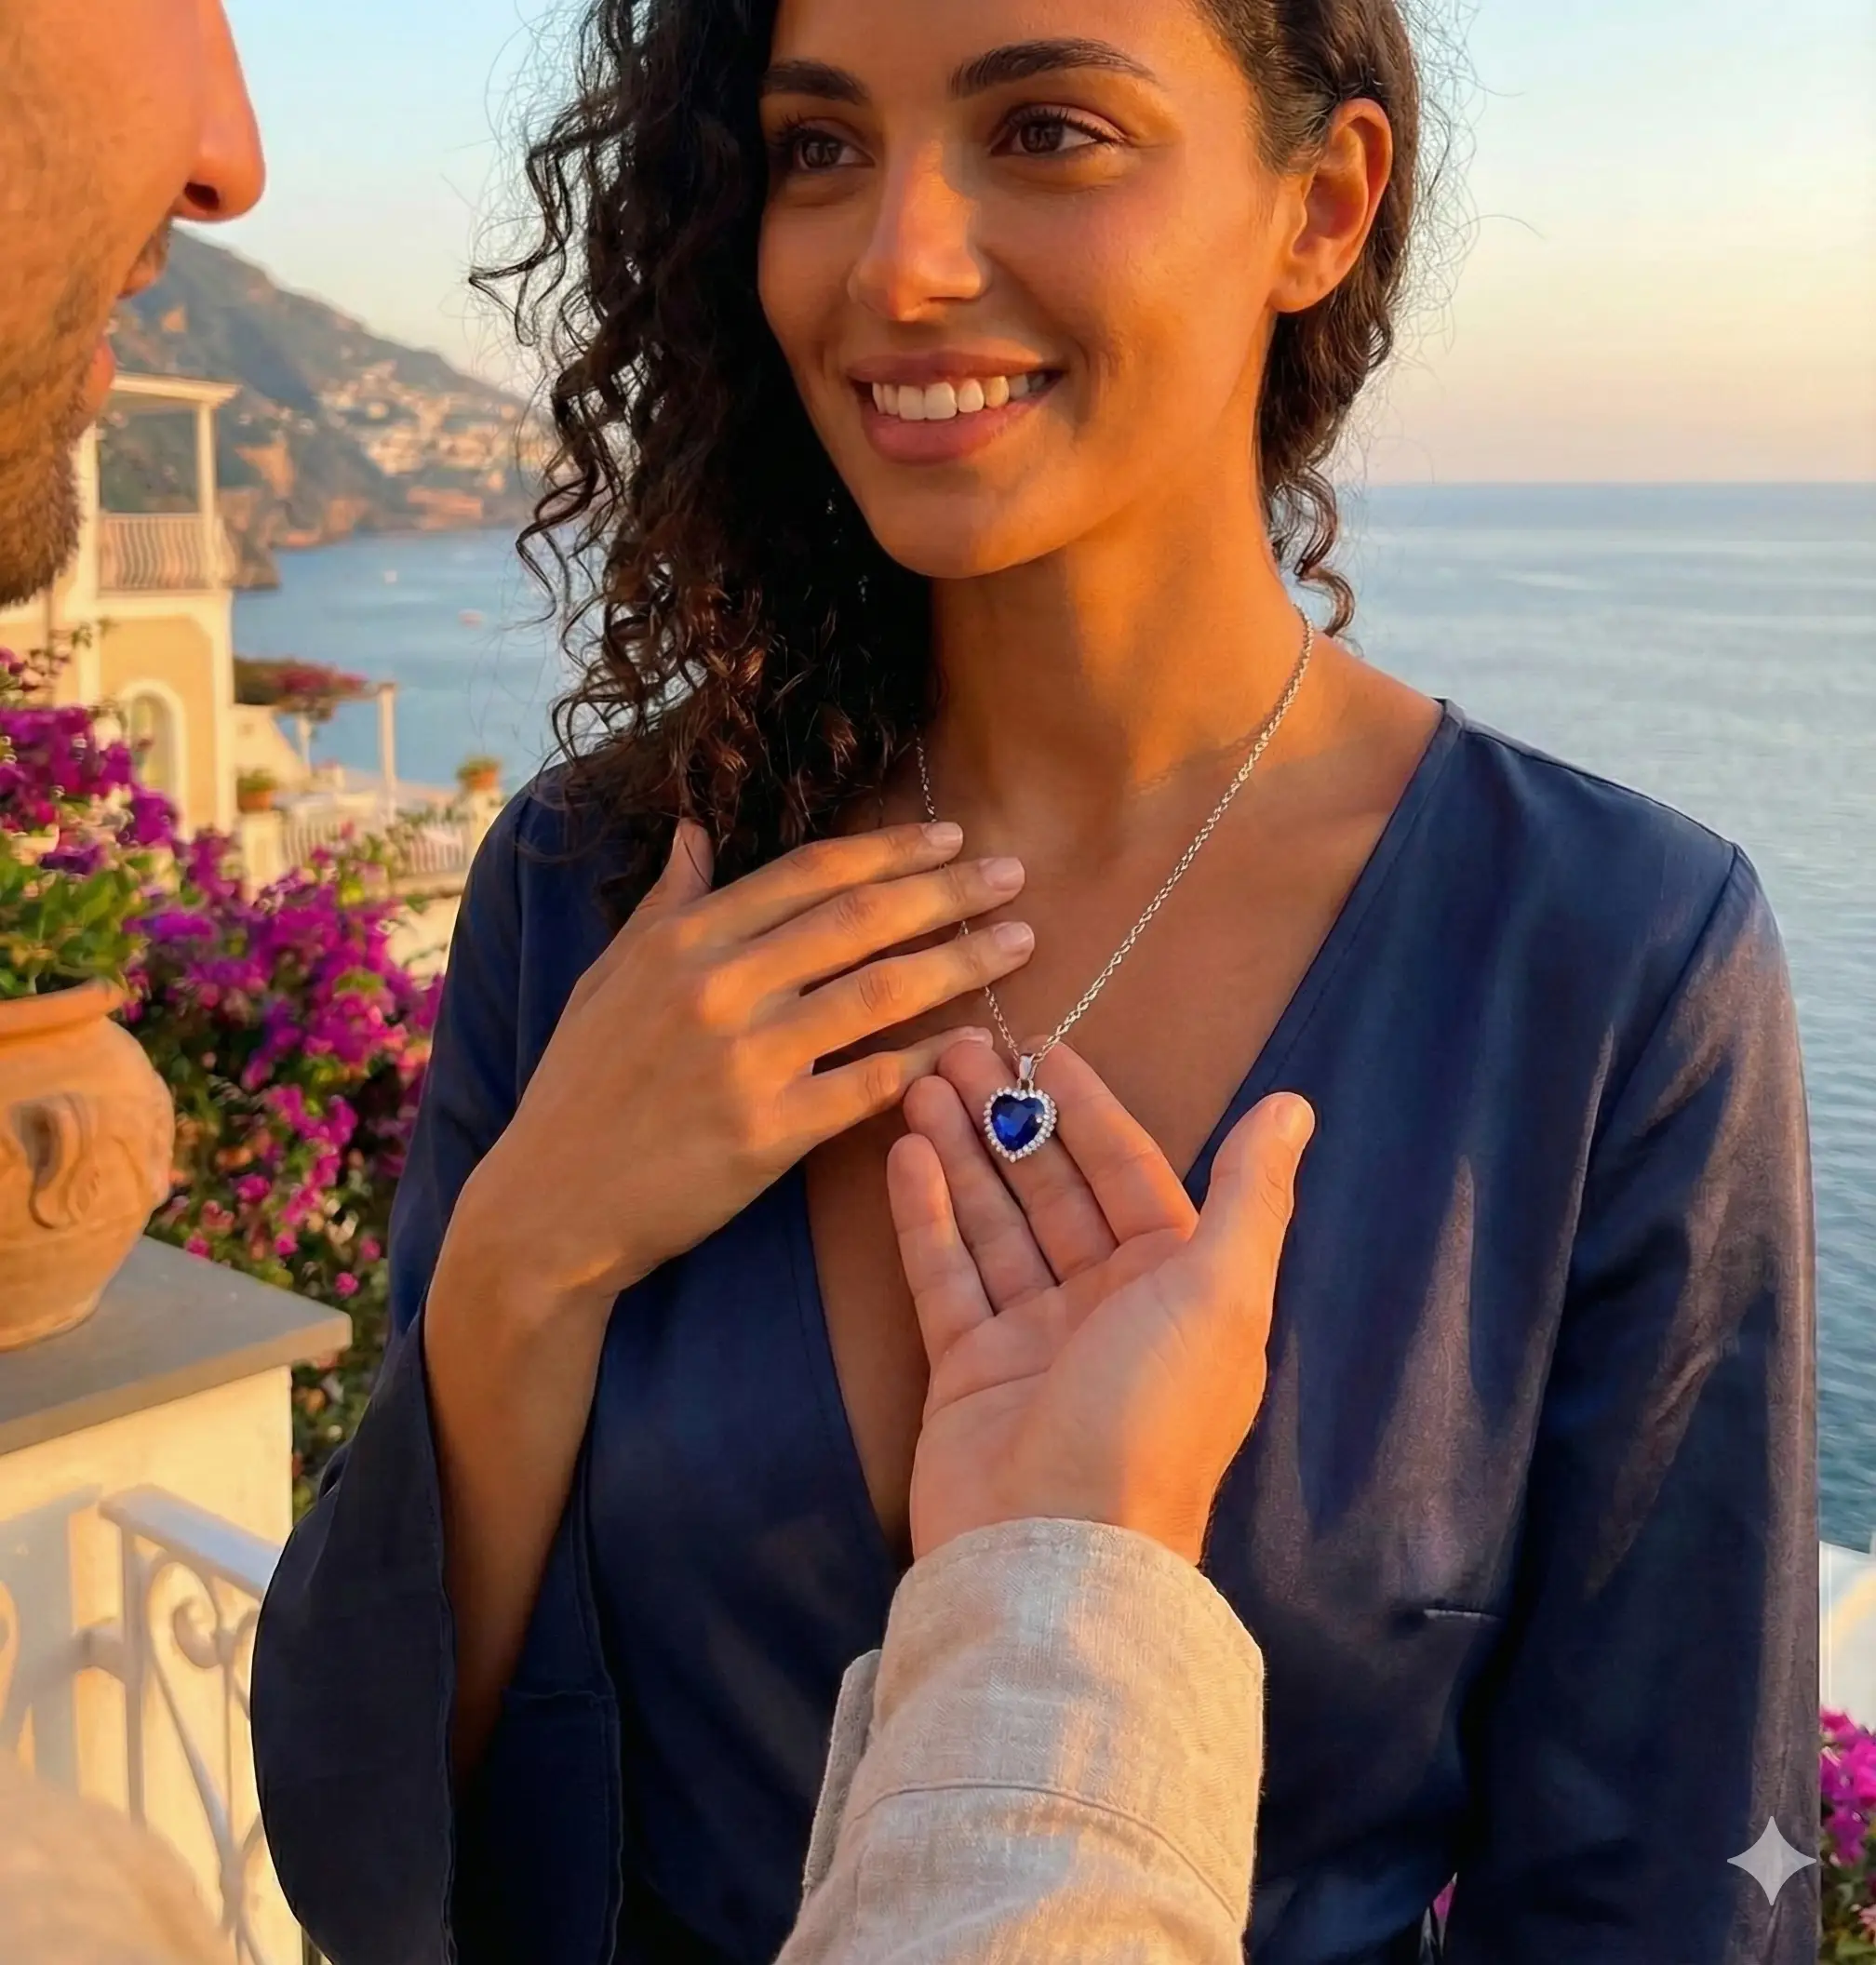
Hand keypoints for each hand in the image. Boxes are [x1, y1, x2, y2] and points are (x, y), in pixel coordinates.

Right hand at [455, 818, 1035, 1314]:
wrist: (551, 1204)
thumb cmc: (580, 1088)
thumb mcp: (607, 978)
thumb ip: (664, 902)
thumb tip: (692, 829)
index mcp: (682, 940)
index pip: (809, 873)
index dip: (889, 850)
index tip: (949, 836)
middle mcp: (717, 986)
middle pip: (859, 919)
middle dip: (946, 891)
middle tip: (1013, 873)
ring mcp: (745, 1060)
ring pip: (880, 993)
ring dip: (961, 962)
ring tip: (1020, 943)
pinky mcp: (768, 1132)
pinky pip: (872, 1085)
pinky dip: (932, 1062)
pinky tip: (980, 1045)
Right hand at [888, 1043, 1313, 1565]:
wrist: (1055, 1552)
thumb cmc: (1149, 1414)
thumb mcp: (1219, 1295)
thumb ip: (1250, 1195)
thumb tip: (1294, 1106)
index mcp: (1178, 1286)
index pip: (1129, 1172)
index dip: (1090, 1108)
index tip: (1045, 1048)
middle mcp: (1108, 1306)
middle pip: (1055, 1190)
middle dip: (1013, 1119)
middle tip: (960, 1050)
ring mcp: (1034, 1338)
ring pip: (996, 1224)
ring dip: (964, 1153)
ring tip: (921, 1084)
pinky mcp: (969, 1371)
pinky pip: (947, 1276)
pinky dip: (928, 1217)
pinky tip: (905, 1156)